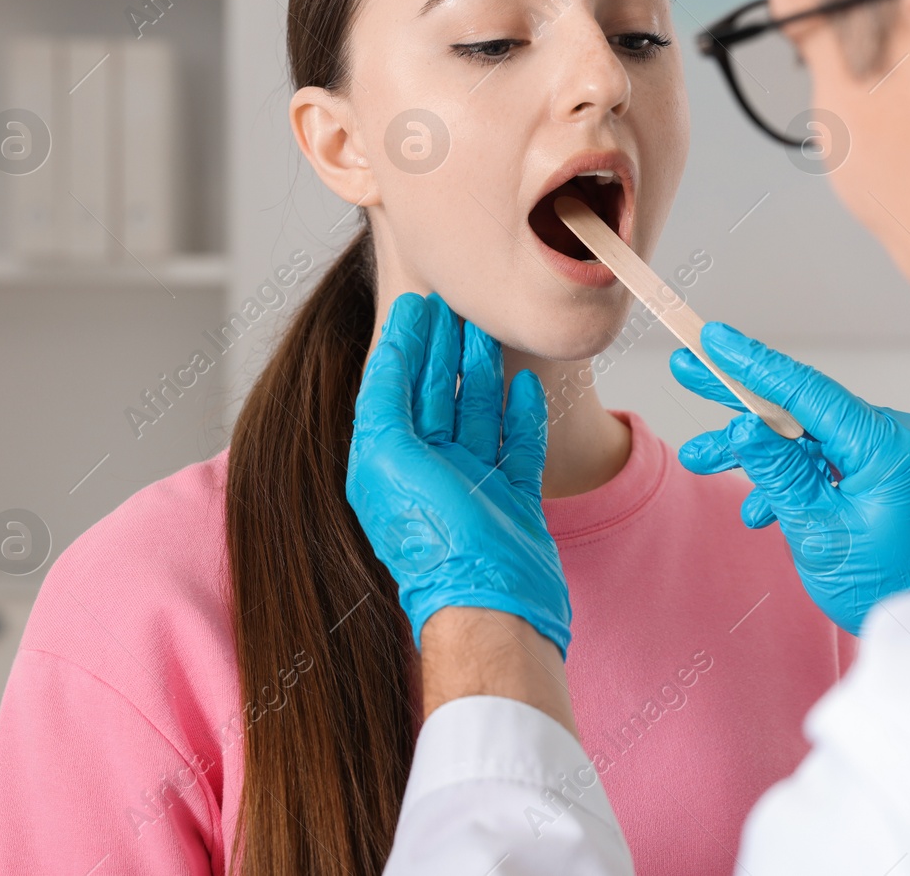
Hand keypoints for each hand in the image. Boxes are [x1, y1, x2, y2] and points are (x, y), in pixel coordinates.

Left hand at [346, 292, 570, 654]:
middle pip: (436, 395)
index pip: (394, 388)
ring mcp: (474, 485)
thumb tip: (388, 357)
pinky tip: (526, 385)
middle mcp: (429, 472)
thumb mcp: (387, 460)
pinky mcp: (514, 500)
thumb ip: (382, 404)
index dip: (405, 344)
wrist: (492, 605)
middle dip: (443, 349)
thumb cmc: (437, 541)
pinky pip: (518, 445)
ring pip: (477, 413)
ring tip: (488, 331)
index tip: (418, 304)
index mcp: (390, 464)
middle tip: (457, 305)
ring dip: (482, 371)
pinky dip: (522, 413)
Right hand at [672, 321, 909, 633]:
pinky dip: (788, 477)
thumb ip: (778, 474)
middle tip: (688, 370)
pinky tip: (758, 510)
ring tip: (700, 459)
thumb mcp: (818, 531)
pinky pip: (821, 459)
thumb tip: (743, 427)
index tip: (712, 340)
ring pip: (804, 436)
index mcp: (884, 444)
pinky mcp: (877, 469)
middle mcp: (889, 435)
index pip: (807, 390)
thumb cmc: (886, 584)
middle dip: (739, 395)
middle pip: (800, 405)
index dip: (753, 364)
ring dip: (755, 452)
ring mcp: (884, 452)